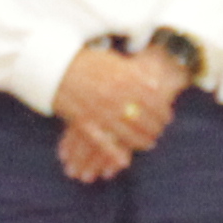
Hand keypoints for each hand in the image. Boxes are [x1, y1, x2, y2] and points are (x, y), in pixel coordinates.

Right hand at [48, 42, 181, 182]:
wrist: (54, 65)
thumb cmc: (85, 61)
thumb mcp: (112, 61)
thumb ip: (134, 73)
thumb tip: (155, 85)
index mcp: (122, 79)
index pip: (152, 99)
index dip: (162, 110)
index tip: (168, 116)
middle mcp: (113, 97)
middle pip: (142, 117)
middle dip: (155, 126)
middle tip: (161, 131)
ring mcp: (98, 111)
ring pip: (126, 132)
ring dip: (141, 140)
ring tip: (150, 143)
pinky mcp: (84, 122)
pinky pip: (101, 142)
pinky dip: (113, 153)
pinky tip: (125, 161)